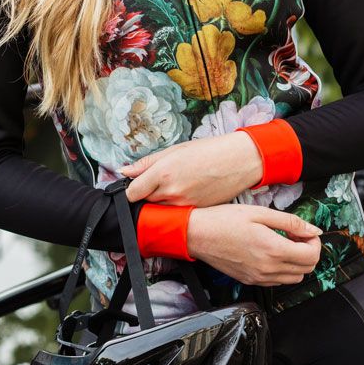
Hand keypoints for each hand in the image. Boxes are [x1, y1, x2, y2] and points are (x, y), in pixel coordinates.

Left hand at [121, 134, 263, 206]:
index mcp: (162, 173)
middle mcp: (171, 192)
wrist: (238, 161)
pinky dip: (177, 206)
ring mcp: (184, 205)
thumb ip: (146, 163)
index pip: (132, 193)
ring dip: (163, 201)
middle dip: (148, 193)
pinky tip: (188, 192)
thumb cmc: (208, 151)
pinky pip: (177, 213)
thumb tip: (125, 171)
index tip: (137, 184)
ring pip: (161, 209)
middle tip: (162, 181)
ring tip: (178, 185)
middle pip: (145, 202)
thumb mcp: (174, 150)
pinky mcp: (195, 212)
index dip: (132, 189)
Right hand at [186, 204, 321, 286]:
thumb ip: (290, 222)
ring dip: (297, 262)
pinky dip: (283, 270)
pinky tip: (273, 253)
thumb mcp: (260, 213)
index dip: (314, 242)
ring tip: (285, 244)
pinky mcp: (250, 280)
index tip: (306, 232)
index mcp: (273, 249)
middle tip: (297, 236)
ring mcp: (259, 277)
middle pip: (306, 269)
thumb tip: (312, 229)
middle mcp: (268, 268)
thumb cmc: (223, 220)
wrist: (197, 235)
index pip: (312, 256)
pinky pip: (278, 281)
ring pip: (294, 278)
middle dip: (308, 252)